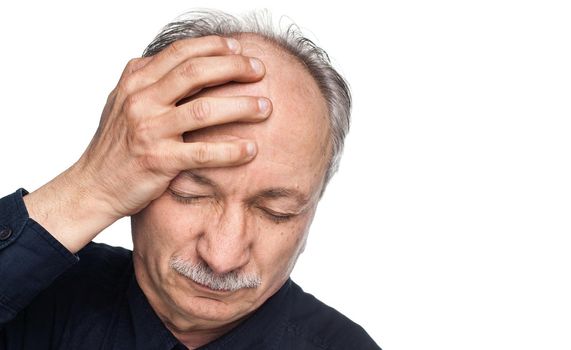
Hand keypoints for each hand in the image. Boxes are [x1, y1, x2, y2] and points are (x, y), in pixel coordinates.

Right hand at [23, 36, 270, 252]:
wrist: (94, 185)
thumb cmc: (115, 145)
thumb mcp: (123, 101)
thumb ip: (147, 79)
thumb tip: (176, 59)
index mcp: (135, 81)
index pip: (180, 52)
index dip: (214, 46)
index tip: (239, 48)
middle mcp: (140, 100)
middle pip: (196, 72)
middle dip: (234, 67)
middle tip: (259, 70)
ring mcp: (149, 130)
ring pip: (204, 110)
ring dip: (241, 106)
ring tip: (266, 107)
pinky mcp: (158, 160)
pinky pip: (203, 152)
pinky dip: (231, 150)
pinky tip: (250, 150)